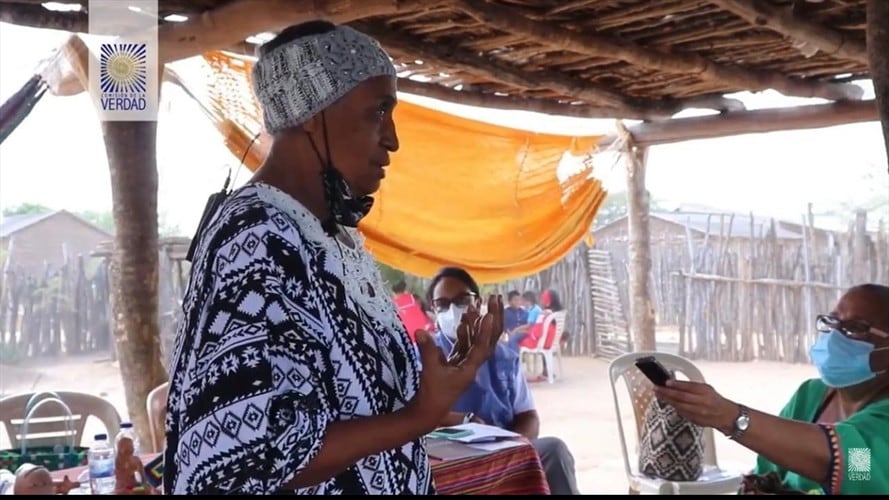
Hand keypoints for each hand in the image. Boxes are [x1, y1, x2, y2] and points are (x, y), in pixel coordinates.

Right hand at [410, 295, 502, 430]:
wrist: (428, 411)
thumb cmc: (432, 392)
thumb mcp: (430, 369)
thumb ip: (427, 349)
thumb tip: (419, 330)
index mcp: (470, 369)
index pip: (481, 347)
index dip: (485, 331)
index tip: (489, 315)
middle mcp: (471, 366)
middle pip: (485, 341)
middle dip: (490, 322)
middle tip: (493, 303)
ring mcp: (464, 365)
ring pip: (474, 342)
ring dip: (475, 326)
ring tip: (474, 308)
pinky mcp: (454, 366)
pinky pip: (463, 346)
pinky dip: (463, 334)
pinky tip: (462, 322)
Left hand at [653, 380, 738, 434]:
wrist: (725, 415)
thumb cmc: (714, 400)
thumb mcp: (706, 388)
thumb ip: (692, 386)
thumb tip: (675, 383)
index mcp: (705, 392)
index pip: (689, 387)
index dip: (676, 384)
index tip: (666, 382)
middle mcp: (702, 402)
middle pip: (681, 397)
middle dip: (667, 392)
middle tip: (657, 388)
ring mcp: (698, 412)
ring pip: (679, 406)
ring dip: (667, 400)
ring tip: (658, 394)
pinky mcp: (695, 420)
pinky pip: (681, 412)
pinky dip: (674, 407)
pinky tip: (667, 402)